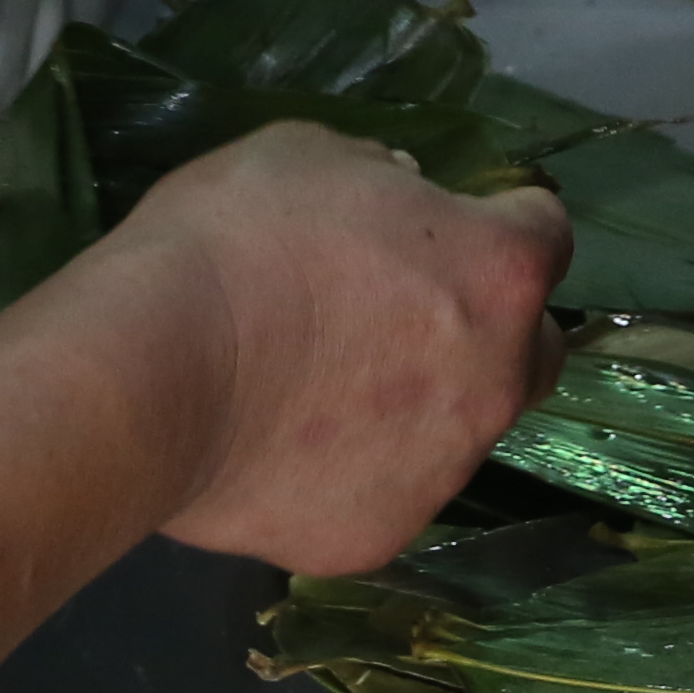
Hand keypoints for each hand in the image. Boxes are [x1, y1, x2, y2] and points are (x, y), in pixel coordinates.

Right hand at [97, 123, 570, 573]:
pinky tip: (278, 448)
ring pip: (458, 431)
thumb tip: (401, 205)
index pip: (544, 231)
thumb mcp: (306, 154)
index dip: (495, 220)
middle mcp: (498, 379)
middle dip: (491, 328)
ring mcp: (444, 471)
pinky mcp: (379, 539)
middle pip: (535, 348)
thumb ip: (380, 177)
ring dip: (417, 405)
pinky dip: (348, 472)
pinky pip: (383, 494)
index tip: (443, 223)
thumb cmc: (233, 237)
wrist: (149, 374)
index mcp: (497, 270)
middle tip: (402, 313)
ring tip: (314, 391)